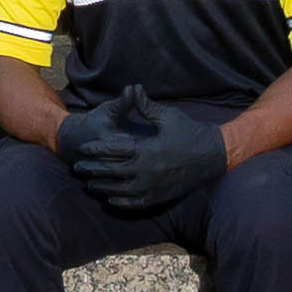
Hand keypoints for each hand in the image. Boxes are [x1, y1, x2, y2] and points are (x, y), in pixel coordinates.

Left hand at [53, 84, 225, 212]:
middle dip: (93, 170)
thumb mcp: (167, 116)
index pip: (113, 150)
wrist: (213, 155)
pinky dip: (121, 202)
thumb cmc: (190, 132)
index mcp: (146, 149)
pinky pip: (135, 203)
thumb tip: (132, 88)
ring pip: (120, 190)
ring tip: (89, 184)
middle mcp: (146, 170)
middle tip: (77, 168)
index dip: (95, 150)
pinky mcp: (160, 196)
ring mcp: (153, 186)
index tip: (82, 149)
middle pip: (112, 172)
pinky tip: (110, 200)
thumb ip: (146, 106)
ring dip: (102, 187)